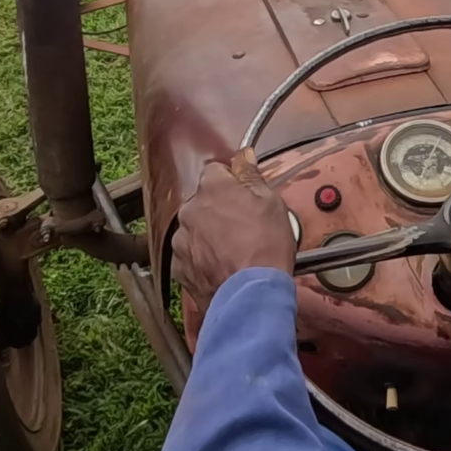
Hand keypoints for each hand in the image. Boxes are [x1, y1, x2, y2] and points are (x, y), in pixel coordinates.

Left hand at [170, 148, 294, 311]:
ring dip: (209, 234)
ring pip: (195, 228)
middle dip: (219, 209)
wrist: (250, 294)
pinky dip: (202, 259)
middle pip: (204, 200)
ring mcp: (182, 239)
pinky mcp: (179, 266)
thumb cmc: (264, 247)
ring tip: (234, 250)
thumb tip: (243, 156)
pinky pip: (190, 254)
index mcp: (212, 188)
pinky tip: (223, 266)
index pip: (216, 170)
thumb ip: (251, 175)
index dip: (232, 181)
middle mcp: (190, 210)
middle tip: (245, 226)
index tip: (244, 193)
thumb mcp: (271, 202)